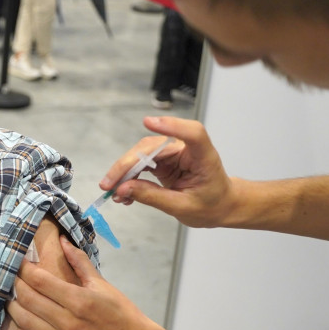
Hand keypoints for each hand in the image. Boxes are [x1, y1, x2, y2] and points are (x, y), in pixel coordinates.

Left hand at [9, 236, 164, 329]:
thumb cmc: (122, 314)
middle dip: (15, 284)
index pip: (40, 280)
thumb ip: (79, 262)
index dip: (24, 268)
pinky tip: (22, 326)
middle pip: (28, 299)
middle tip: (12, 276)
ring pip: (25, 322)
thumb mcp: (103, 284)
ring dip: (13, 307)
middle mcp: (69, 321)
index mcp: (79, 300)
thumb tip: (63, 240)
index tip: (19, 261)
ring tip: (11, 297)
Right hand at [102, 116, 241, 228]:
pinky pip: (140, 163)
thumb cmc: (211, 205)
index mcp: (203, 155)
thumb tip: (123, 189)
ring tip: (114, 192)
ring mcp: (172, 152)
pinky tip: (123, 192)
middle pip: (152, 146)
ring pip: (141, 153)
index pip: (191, 133)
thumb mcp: (182, 207)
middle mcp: (186, 148)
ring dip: (124, 172)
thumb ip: (152, 197)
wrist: (219, 206)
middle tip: (109, 184)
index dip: (171, 125)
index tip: (148, 122)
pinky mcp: (162, 160)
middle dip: (127, 164)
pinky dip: (129, 177)